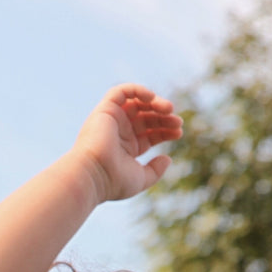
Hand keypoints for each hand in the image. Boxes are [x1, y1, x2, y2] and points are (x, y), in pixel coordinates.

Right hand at [72, 84, 182, 204]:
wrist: (92, 175)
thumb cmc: (114, 181)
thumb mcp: (141, 179)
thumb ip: (155, 171)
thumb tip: (168, 158)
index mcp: (127, 147)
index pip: (151, 132)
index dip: (166, 130)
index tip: (179, 132)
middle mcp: (120, 132)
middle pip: (147, 117)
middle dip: (164, 117)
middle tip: (177, 122)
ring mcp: (112, 120)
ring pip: (137, 102)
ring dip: (155, 102)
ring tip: (168, 109)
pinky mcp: (105, 110)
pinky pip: (121, 91)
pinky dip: (137, 90)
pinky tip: (151, 98)